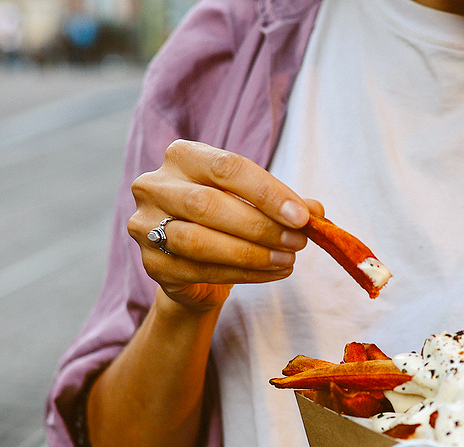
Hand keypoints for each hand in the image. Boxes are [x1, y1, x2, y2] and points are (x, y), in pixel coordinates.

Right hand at [128, 139, 322, 312]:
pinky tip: (271, 273)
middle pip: (210, 204)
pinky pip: (200, 270)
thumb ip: (284, 204)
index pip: (227, 167)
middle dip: (261, 226)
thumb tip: (318, 211)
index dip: (268, 192)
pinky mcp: (153, 264)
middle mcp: (155, 185)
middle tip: (298, 242)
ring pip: (200, 240)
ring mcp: (146, 225)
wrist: (194, 266)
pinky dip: (242, 274)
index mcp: (182, 156)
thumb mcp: (254, 204)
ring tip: (288, 260)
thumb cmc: (226, 222)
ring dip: (252, 254)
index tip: (303, 216)